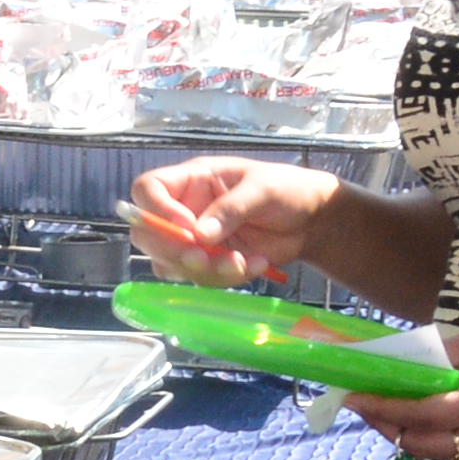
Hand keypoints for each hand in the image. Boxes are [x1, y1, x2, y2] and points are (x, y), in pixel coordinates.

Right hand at [126, 154, 340, 286]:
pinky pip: (196, 279)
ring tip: (241, 262)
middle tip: (204, 258)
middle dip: (173, 251)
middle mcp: (184, 209)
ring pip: (169, 263)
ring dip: (203, 270)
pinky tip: (254, 265)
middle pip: (146, 233)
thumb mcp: (262, 189)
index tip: (186, 228)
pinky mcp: (208, 263)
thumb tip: (200, 235)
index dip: (155, 210)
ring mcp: (193, 239)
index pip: (147, 189)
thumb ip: (231, 208)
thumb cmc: (287, 190)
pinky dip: (222, 280)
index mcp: (192, 180)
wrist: (311, 222)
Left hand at [353, 303, 458, 459]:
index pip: (420, 415)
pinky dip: (442, 438)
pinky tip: (430, 418)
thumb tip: (393, 368)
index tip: (353, 397)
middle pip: (425, 446)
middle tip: (366, 407)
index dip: (381, 408)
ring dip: (413, 436)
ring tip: (392, 411)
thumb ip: (436, 360)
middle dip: (389, 428)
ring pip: (443, 454)